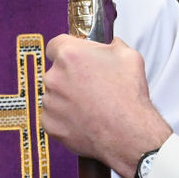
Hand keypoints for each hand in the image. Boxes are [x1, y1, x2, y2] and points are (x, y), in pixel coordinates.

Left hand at [42, 35, 173, 176]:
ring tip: (91, 104)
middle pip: (56, 71)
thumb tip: (110, 44)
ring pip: (55, 94)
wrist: (128, 133)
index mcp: (70, 55)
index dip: (66, 50)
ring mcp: (50, 101)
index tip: (73, 57)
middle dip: (70, 76)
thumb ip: (112, 45)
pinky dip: (65, 117)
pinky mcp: (50, 123)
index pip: (55, 44)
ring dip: (68, 97)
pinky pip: (53, 115)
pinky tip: (84, 118)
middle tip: (90, 85)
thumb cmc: (128, 96)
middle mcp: (54, 77)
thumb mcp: (128, 56)